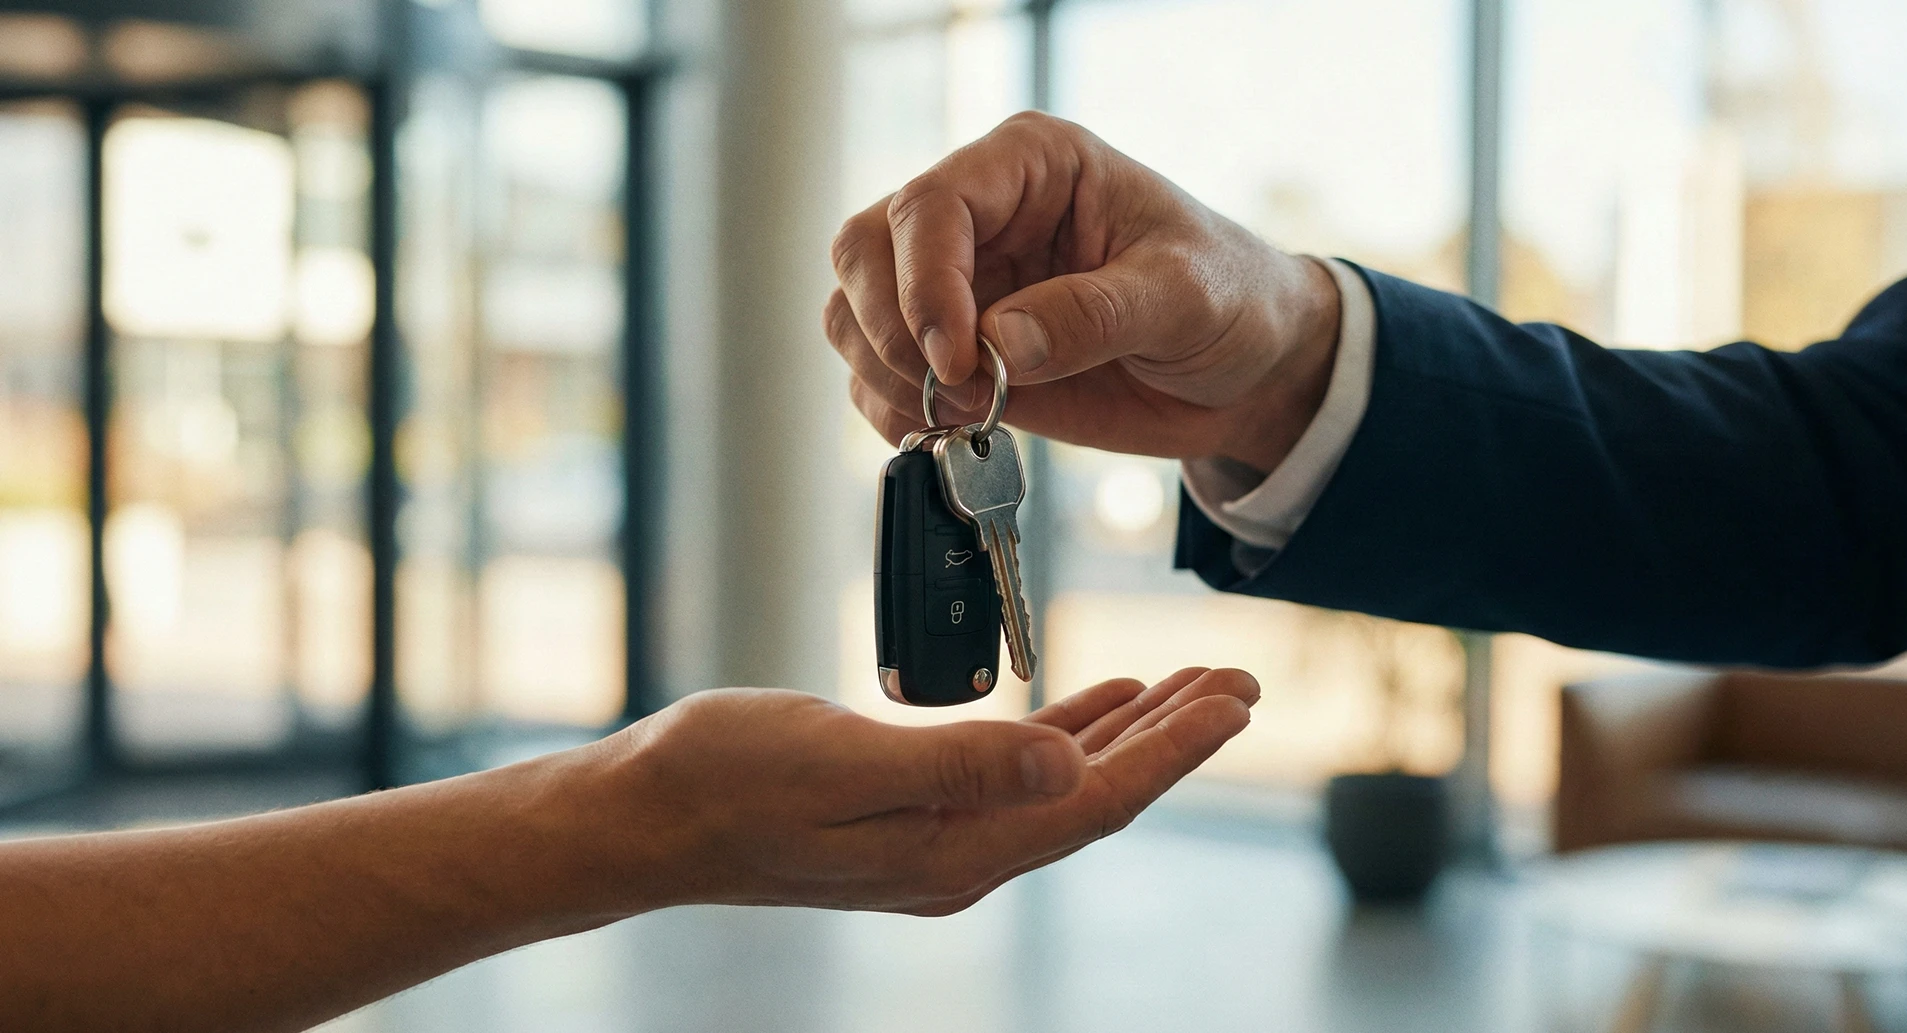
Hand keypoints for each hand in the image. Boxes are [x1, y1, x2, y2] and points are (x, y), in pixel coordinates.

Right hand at [565, 668, 1256, 917]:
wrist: (644, 816)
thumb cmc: (725, 780)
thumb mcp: (838, 763)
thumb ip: (956, 767)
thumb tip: (1063, 766)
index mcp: (955, 851)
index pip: (1094, 800)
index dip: (1174, 750)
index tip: (1236, 699)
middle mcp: (960, 856)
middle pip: (1095, 794)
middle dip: (1174, 738)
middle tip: (1240, 681)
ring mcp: (937, 838)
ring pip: (1062, 782)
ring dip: (1130, 732)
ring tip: (1190, 685)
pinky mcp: (911, 810)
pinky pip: (1015, 771)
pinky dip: (1066, 732)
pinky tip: (1094, 705)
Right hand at [825, 111, 1341, 473]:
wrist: (1246, 367)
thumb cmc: (1229, 299)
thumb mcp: (1184, 297)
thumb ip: (1094, 315)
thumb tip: (998, 343)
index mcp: (1030, 166)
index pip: (931, 204)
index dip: (925, 283)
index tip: (958, 357)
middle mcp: (980, 216)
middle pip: (865, 249)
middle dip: (889, 328)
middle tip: (951, 390)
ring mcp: (958, 285)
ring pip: (854, 311)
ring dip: (882, 373)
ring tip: (956, 415)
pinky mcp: (952, 351)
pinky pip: (877, 374)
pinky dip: (892, 410)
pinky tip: (948, 431)